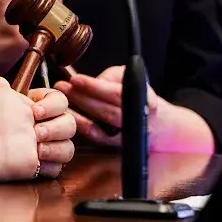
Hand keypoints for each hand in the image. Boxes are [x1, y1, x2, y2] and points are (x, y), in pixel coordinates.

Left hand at [28, 84, 75, 175]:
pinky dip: (49, 166)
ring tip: (38, 150)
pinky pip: (57, 167)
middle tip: (37, 133)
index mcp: (40, 106)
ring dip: (56, 149)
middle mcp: (49, 125)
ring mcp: (49, 146)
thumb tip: (4, 84)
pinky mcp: (44, 166)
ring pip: (68, 147)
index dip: (52, 105)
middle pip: (70, 124)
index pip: (60, 100)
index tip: (35, 111)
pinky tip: (37, 164)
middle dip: (55, 128)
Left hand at [59, 66, 213, 154]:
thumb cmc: (140, 96)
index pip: (116, 94)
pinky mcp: (114, 146)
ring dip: (78, 112)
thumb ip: (114, 76)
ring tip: (62, 98)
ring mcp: (125, 136)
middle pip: (106, 111)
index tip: (76, 79)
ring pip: (100, 126)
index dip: (94, 87)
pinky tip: (68, 116)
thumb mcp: (132, 78)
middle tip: (61, 86)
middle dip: (82, 98)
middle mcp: (135, 122)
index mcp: (143, 102)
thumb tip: (94, 81)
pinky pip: (96, 137)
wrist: (160, 127)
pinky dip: (81, 126)